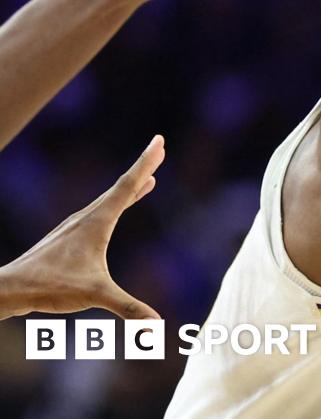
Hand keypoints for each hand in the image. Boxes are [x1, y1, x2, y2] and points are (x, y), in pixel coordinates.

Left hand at [0, 136, 165, 319]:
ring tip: (148, 181)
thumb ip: (127, 307)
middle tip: (159, 150)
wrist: (9, 289)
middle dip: (142, 169)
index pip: (127, 185)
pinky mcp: (69, 238)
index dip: (146, 163)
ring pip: (109, 200)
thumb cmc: (49, 287)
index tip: (159, 141)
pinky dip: (116, 205)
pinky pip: (100, 212)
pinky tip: (114, 213)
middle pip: (120, 187)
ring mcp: (76, 227)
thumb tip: (156, 325)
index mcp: (97, 222)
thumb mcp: (94, 295)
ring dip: (130, 188)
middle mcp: (86, 218)